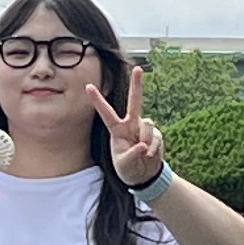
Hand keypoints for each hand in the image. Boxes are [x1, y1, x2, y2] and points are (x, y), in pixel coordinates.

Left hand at [93, 64, 167, 187]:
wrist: (144, 176)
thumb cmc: (128, 168)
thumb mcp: (125, 164)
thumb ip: (132, 154)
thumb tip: (143, 146)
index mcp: (117, 130)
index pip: (106, 112)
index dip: (97, 100)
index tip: (87, 86)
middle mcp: (131, 124)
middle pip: (135, 101)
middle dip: (137, 85)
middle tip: (138, 68)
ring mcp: (144, 128)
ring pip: (147, 125)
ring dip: (146, 141)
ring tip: (143, 154)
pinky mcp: (156, 134)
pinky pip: (156, 136)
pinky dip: (153, 148)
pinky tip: (150, 156)